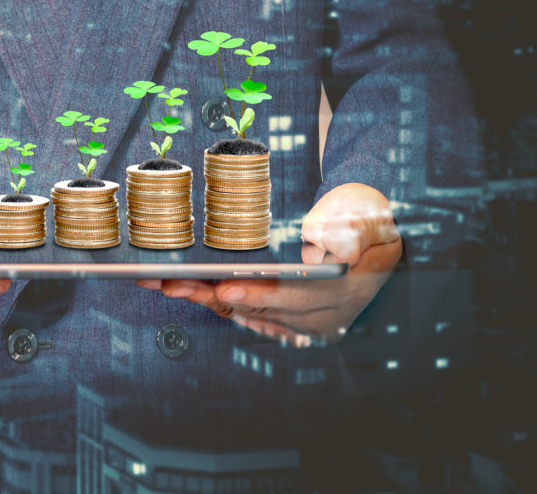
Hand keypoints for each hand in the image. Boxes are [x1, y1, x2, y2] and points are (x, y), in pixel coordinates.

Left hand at [137, 183, 401, 344]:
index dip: (260, 294)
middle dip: (212, 295)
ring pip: (242, 311)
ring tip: (163, 282)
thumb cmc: (366, 216)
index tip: (227, 287)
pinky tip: (180, 287)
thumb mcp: (373, 219)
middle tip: (174, 283)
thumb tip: (339, 246)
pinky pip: (239, 311)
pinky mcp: (277, 315)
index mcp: (344, 295)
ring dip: (202, 297)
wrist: (363, 225)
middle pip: (259, 308)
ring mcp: (297, 320)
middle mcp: (320, 317)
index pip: (296, 298)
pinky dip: (209, 298)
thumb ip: (357, 232)